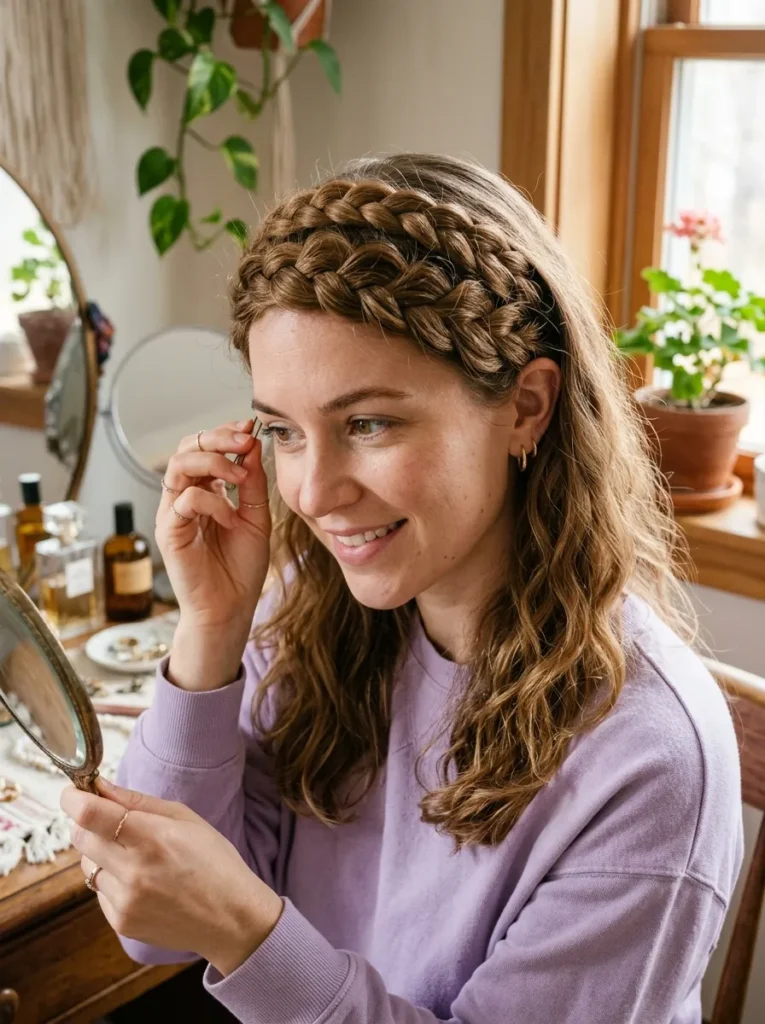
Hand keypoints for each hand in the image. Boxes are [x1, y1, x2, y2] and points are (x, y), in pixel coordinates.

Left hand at [61, 778, 282, 975]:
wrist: (232, 919)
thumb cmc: (214, 861)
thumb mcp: (185, 818)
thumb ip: (138, 802)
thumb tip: (99, 787)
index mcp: (152, 838)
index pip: (90, 815)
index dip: (73, 799)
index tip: (74, 793)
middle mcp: (133, 871)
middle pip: (80, 836)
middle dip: (87, 822)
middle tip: (108, 819)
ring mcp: (125, 901)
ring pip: (86, 864)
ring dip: (100, 853)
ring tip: (134, 855)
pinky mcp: (121, 922)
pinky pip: (99, 890)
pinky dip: (111, 879)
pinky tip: (141, 881)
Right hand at [157, 419, 270, 684]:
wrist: (231, 607)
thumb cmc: (241, 567)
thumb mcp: (256, 517)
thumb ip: (253, 483)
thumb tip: (252, 445)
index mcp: (204, 491)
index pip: (204, 448)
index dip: (224, 434)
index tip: (249, 429)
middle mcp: (183, 498)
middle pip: (186, 448)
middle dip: (216, 438)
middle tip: (244, 441)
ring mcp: (173, 514)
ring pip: (179, 465)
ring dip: (213, 462)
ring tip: (239, 475)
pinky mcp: (169, 531)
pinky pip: (185, 499)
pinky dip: (213, 501)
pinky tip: (230, 518)